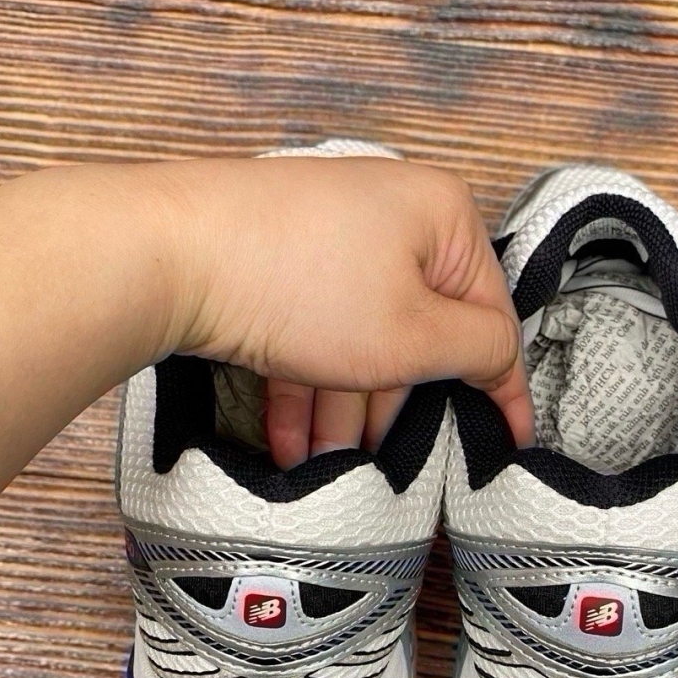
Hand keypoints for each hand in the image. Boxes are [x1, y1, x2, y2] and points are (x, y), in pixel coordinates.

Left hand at [153, 156, 533, 466]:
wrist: (168, 254)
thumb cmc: (300, 287)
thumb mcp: (413, 336)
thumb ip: (478, 350)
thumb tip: (503, 359)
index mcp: (440, 218)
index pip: (487, 315)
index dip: (499, 385)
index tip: (510, 437)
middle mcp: (390, 216)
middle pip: (414, 331)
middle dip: (385, 407)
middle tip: (370, 458)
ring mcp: (330, 235)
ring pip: (356, 337)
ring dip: (337, 408)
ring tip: (314, 462)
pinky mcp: (282, 257)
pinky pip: (312, 327)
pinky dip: (303, 383)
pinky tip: (286, 441)